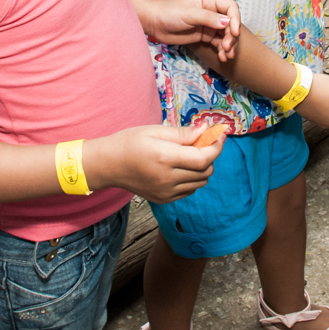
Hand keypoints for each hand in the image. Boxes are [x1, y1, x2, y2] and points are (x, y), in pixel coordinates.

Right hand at [91, 124, 222, 203]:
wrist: (108, 164)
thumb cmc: (130, 142)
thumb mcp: (156, 131)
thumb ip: (183, 133)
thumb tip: (206, 130)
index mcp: (165, 158)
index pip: (204, 158)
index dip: (217, 147)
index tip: (220, 135)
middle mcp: (167, 179)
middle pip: (205, 172)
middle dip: (210, 156)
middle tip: (203, 143)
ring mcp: (165, 192)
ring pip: (200, 183)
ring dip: (203, 168)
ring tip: (190, 155)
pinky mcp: (163, 199)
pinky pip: (189, 191)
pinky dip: (193, 179)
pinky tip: (182, 168)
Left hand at [138, 0, 240, 61]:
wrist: (155, 24)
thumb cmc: (170, 13)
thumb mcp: (189, 14)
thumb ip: (209, 18)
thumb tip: (228, 23)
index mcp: (210, 0)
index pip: (231, 7)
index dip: (235, 19)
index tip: (234, 32)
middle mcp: (213, 11)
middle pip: (231, 23)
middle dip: (232, 36)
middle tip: (227, 47)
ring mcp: (210, 24)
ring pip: (227, 35)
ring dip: (230, 45)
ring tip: (227, 56)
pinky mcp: (205, 35)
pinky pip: (219, 42)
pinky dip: (223, 50)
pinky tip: (223, 57)